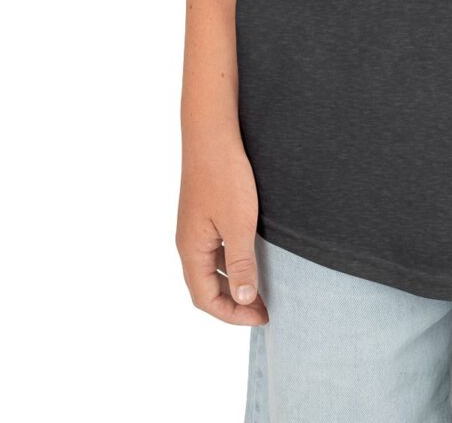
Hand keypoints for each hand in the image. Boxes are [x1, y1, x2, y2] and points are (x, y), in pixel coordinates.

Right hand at [177, 132, 267, 325]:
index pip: (205, 299)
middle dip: (233, 303)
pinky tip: (250, 256)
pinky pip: (214, 249)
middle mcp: (188, 242)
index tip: (261, 317)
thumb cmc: (224, 176)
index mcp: (191, 250)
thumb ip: (240, 263)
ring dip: (232, 283)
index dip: (232, 314)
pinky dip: (230, 262)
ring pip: (210, 268)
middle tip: (264, 308)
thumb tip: (243, 299)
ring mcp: (194, 227)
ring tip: (260, 288)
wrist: (212, 133)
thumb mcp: (238, 223)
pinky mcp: (204, 212)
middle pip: (205, 287)